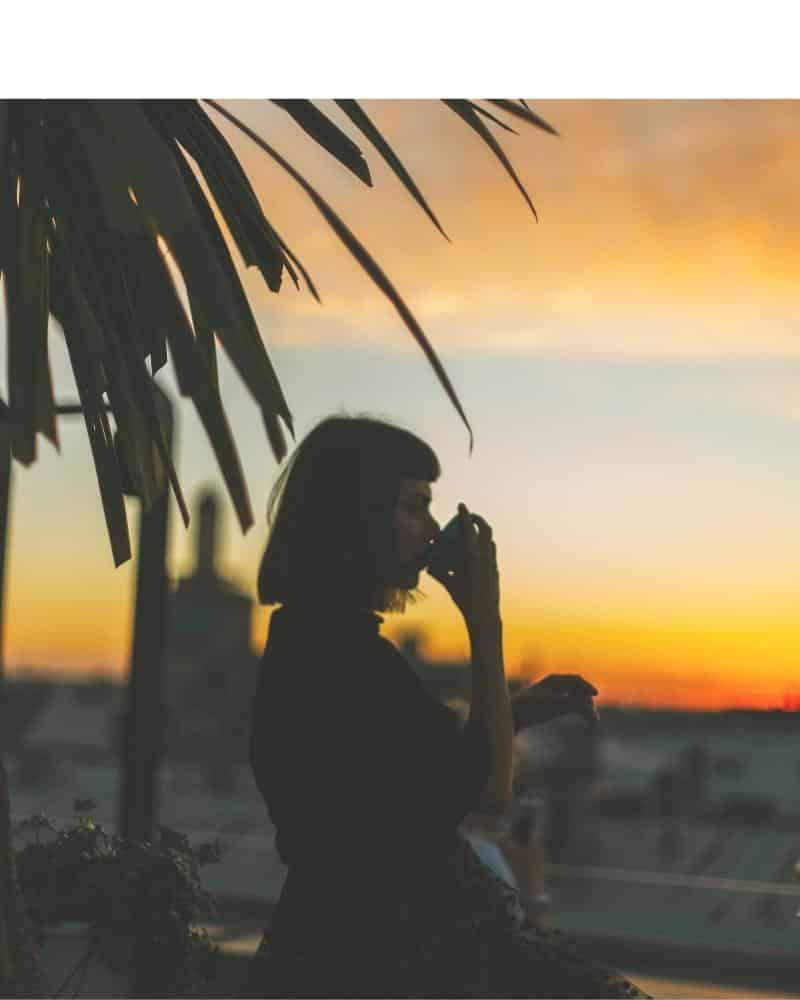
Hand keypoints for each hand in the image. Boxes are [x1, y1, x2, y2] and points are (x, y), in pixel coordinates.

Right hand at [427, 502, 499, 637]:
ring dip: (482, 533)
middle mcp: (484, 557)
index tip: (462, 505)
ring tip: (473, 533)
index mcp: (471, 558)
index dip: (465, 515)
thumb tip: (428, 566)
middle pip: (485, 529)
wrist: (485, 615)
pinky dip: (484, 547)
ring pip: (490, 540)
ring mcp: (492, 563)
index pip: (469, 530)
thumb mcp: (450, 586)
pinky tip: (477, 553)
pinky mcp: (496, 570)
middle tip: (469, 516)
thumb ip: (439, 573)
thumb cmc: (465, 601)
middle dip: (478, 519)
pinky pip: (491, 552)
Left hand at [512, 674, 598, 729]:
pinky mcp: (552, 706)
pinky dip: (579, 713)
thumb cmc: (530, 708)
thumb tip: (591, 710)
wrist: (512, 716)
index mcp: (554, 680)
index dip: (588, 687)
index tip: (596, 696)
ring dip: (586, 709)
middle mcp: (556, 686)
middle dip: (588, 702)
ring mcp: (555, 696)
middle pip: (579, 690)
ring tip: (592, 723)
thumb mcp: (553, 706)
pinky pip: (572, 707)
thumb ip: (573, 706)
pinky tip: (586, 723)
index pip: (577, 680)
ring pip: (577, 700)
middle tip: (594, 717)